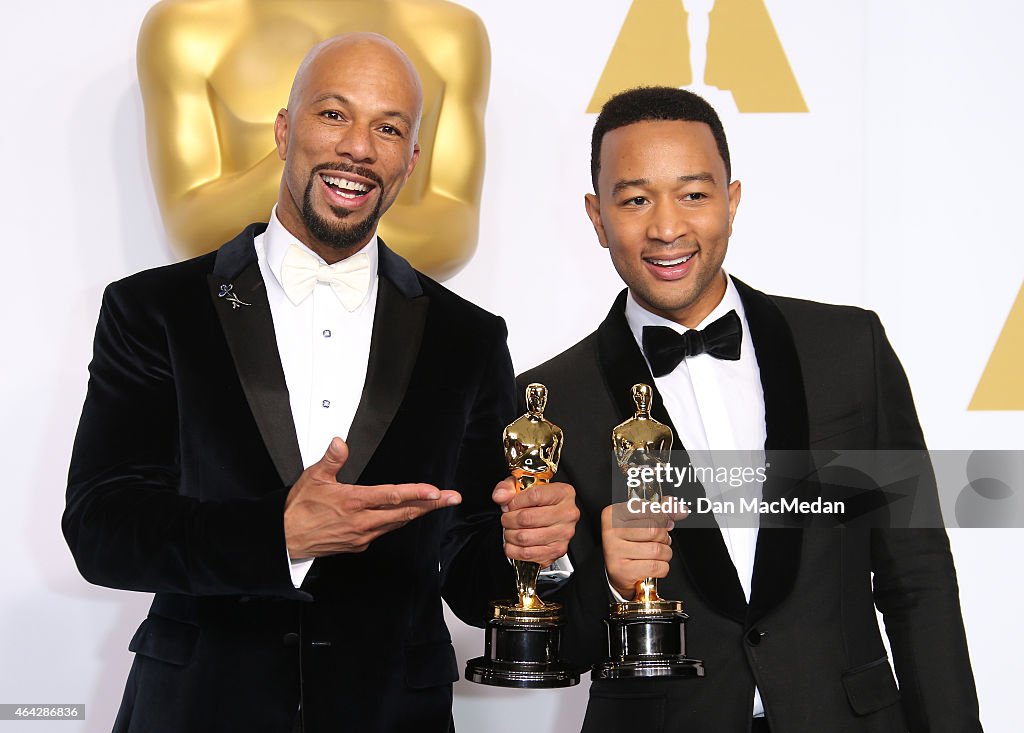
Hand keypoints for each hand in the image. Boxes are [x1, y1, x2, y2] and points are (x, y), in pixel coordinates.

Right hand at [284, 438, 460, 557]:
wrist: (284, 540)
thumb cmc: (298, 509)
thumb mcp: (313, 477)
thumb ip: (331, 459)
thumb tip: (339, 442)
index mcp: (353, 502)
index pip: (392, 496)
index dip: (417, 493)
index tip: (436, 491)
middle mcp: (361, 521)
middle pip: (404, 512)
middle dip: (431, 504)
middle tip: (452, 498)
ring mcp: (362, 535)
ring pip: (397, 522)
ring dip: (418, 513)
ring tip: (437, 503)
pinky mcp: (359, 544)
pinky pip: (384, 531)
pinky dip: (397, 521)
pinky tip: (406, 515)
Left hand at [493, 477, 578, 567]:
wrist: (551, 514)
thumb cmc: (539, 500)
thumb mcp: (523, 485)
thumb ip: (508, 488)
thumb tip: (500, 496)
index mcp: (563, 493)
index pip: (534, 496)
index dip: (515, 502)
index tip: (509, 505)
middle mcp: (567, 514)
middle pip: (527, 518)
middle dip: (509, 519)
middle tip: (506, 518)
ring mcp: (563, 534)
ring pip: (525, 538)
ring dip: (510, 534)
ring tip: (510, 529)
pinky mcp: (556, 550)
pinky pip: (527, 553)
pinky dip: (513, 549)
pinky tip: (513, 542)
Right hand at [601, 502, 682, 599]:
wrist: (618, 570)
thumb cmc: (630, 542)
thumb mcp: (642, 521)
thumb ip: (661, 511)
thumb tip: (680, 509)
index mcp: (613, 514)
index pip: (647, 509)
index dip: (663, 516)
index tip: (666, 522)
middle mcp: (611, 532)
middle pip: (654, 530)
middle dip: (664, 537)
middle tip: (660, 540)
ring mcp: (615, 551)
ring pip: (656, 550)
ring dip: (665, 553)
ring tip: (658, 554)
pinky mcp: (623, 570)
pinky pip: (656, 567)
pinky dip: (662, 567)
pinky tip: (655, 565)